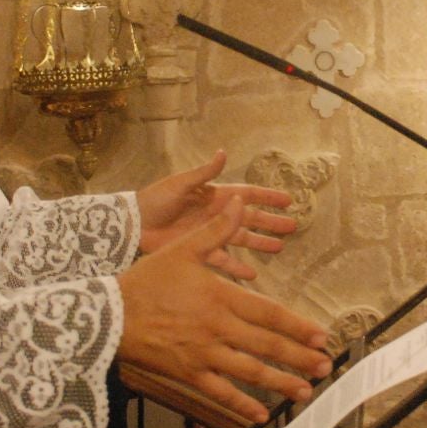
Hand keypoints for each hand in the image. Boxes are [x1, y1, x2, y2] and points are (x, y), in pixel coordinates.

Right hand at [118, 196, 330, 421]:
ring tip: (306, 390)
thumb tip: (239, 201)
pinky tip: (261, 415)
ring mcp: (203, 354)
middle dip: (300, 357)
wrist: (107, 315)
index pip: (269, 313)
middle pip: (267, 345)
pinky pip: (220, 392)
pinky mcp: (187, 374)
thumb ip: (216, 229)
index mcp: (220, 297)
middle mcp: (217, 328)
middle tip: (325, 366)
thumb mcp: (182, 248)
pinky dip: (242, 405)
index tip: (320, 335)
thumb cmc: (145, 280)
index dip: (297, 326)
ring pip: (250, 372)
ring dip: (281, 382)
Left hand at [136, 151, 298, 275]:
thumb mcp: (181, 184)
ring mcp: (209, 234)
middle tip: (293, 227)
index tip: (288, 200)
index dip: (268, 196)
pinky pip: (222, 260)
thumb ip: (204, 173)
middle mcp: (216, 215)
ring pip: (241, 239)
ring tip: (279, 249)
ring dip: (260, 244)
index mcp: (215, 195)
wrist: (133, 224)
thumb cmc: (156, 199)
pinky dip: (236, 268)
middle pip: (250, 219)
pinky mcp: (199, 251)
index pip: (248, 194)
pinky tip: (252, 275)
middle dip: (271, 222)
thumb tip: (224, 152)